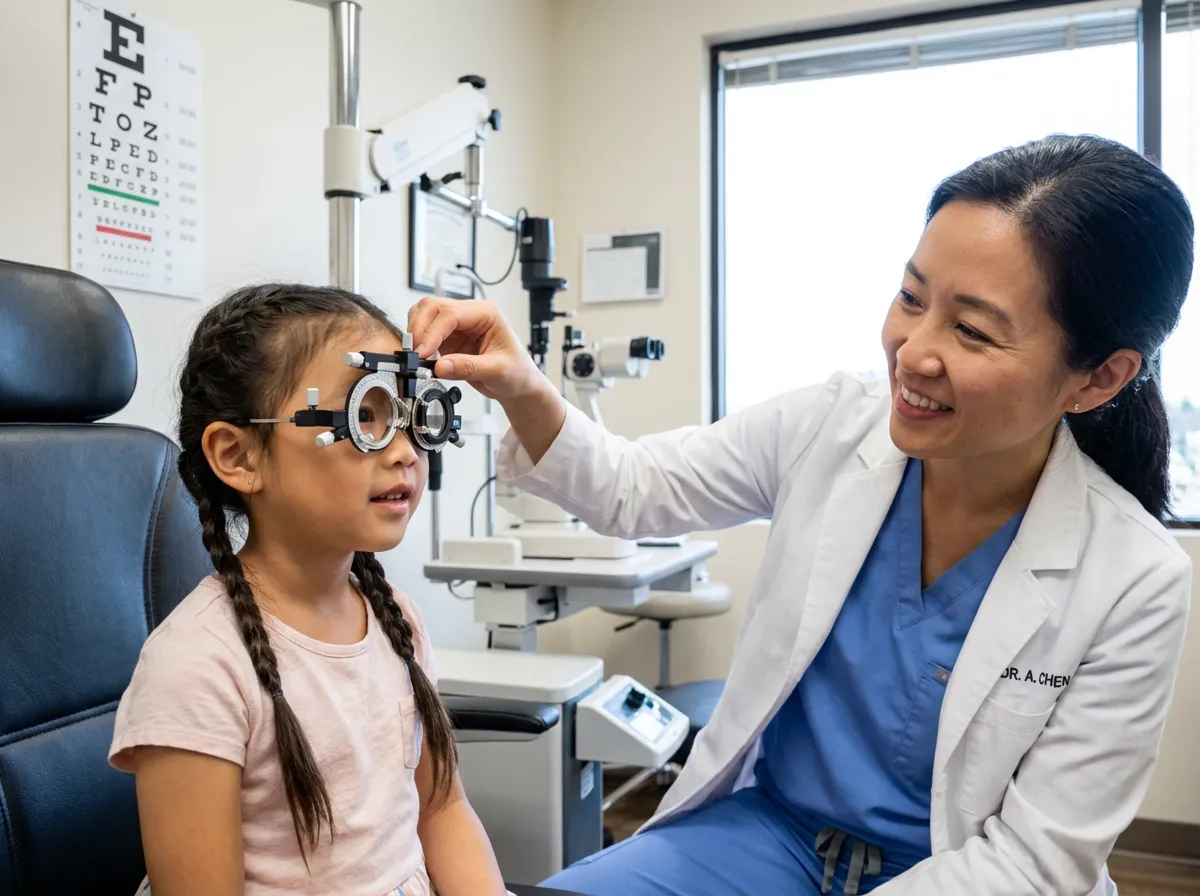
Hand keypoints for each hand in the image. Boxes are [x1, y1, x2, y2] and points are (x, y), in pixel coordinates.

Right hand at [407, 297, 543, 401]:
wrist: (518, 384)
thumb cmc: (517, 372)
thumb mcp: (498, 372)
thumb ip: (469, 367)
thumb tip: (440, 366)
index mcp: (486, 313)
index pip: (451, 314)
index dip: (433, 332)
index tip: (423, 352)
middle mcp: (470, 314)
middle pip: (432, 307)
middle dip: (420, 329)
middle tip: (415, 354)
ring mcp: (457, 325)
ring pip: (425, 314)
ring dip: (416, 332)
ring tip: (416, 356)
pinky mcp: (448, 338)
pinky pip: (425, 332)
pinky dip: (418, 342)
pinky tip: (421, 357)